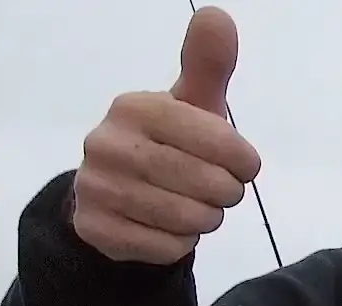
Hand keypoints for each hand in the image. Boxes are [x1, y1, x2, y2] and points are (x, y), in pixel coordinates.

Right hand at [71, 6, 261, 264]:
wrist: (117, 196)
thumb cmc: (171, 143)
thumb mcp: (192, 105)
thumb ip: (208, 65)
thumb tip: (217, 16)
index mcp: (136, 107)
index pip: (224, 144)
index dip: (245, 162)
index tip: (241, 165)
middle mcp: (107, 143)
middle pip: (212, 186)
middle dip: (226, 193)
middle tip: (213, 188)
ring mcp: (97, 187)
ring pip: (193, 219)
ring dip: (205, 218)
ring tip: (191, 205)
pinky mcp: (97, 228)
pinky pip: (170, 247)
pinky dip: (181, 242)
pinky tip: (166, 225)